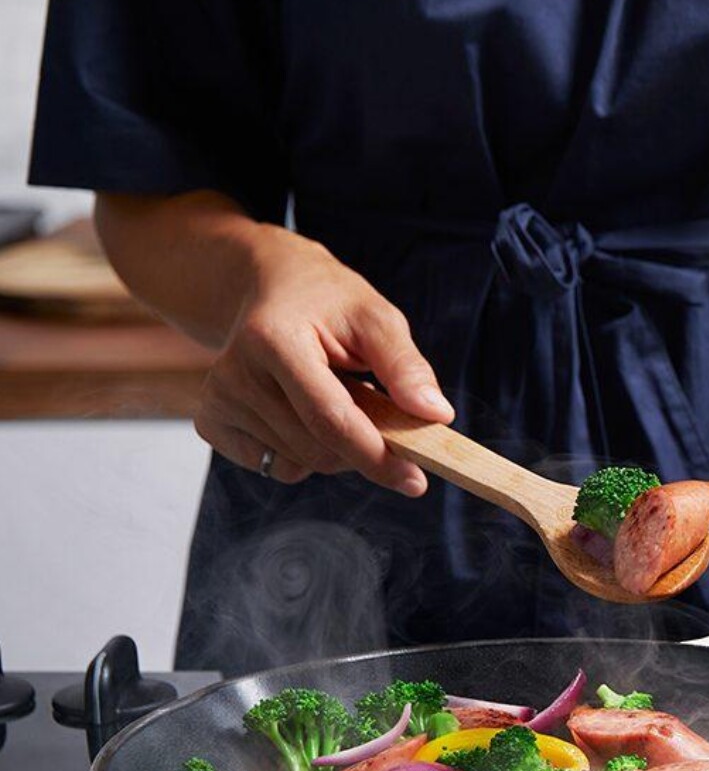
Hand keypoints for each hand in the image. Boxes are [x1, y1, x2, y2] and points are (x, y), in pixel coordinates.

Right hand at [194, 235, 453, 492]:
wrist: (270, 290)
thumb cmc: (329, 303)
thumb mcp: (376, 318)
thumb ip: (405, 366)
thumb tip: (436, 415)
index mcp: (273, 341)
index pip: (329, 419)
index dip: (375, 455)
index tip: (415, 481)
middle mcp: (234, 374)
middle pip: (317, 449)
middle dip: (361, 446)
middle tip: (374, 405)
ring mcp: (216, 400)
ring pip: (299, 463)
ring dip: (335, 447)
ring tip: (332, 395)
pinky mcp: (210, 422)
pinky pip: (275, 466)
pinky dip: (304, 452)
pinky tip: (303, 411)